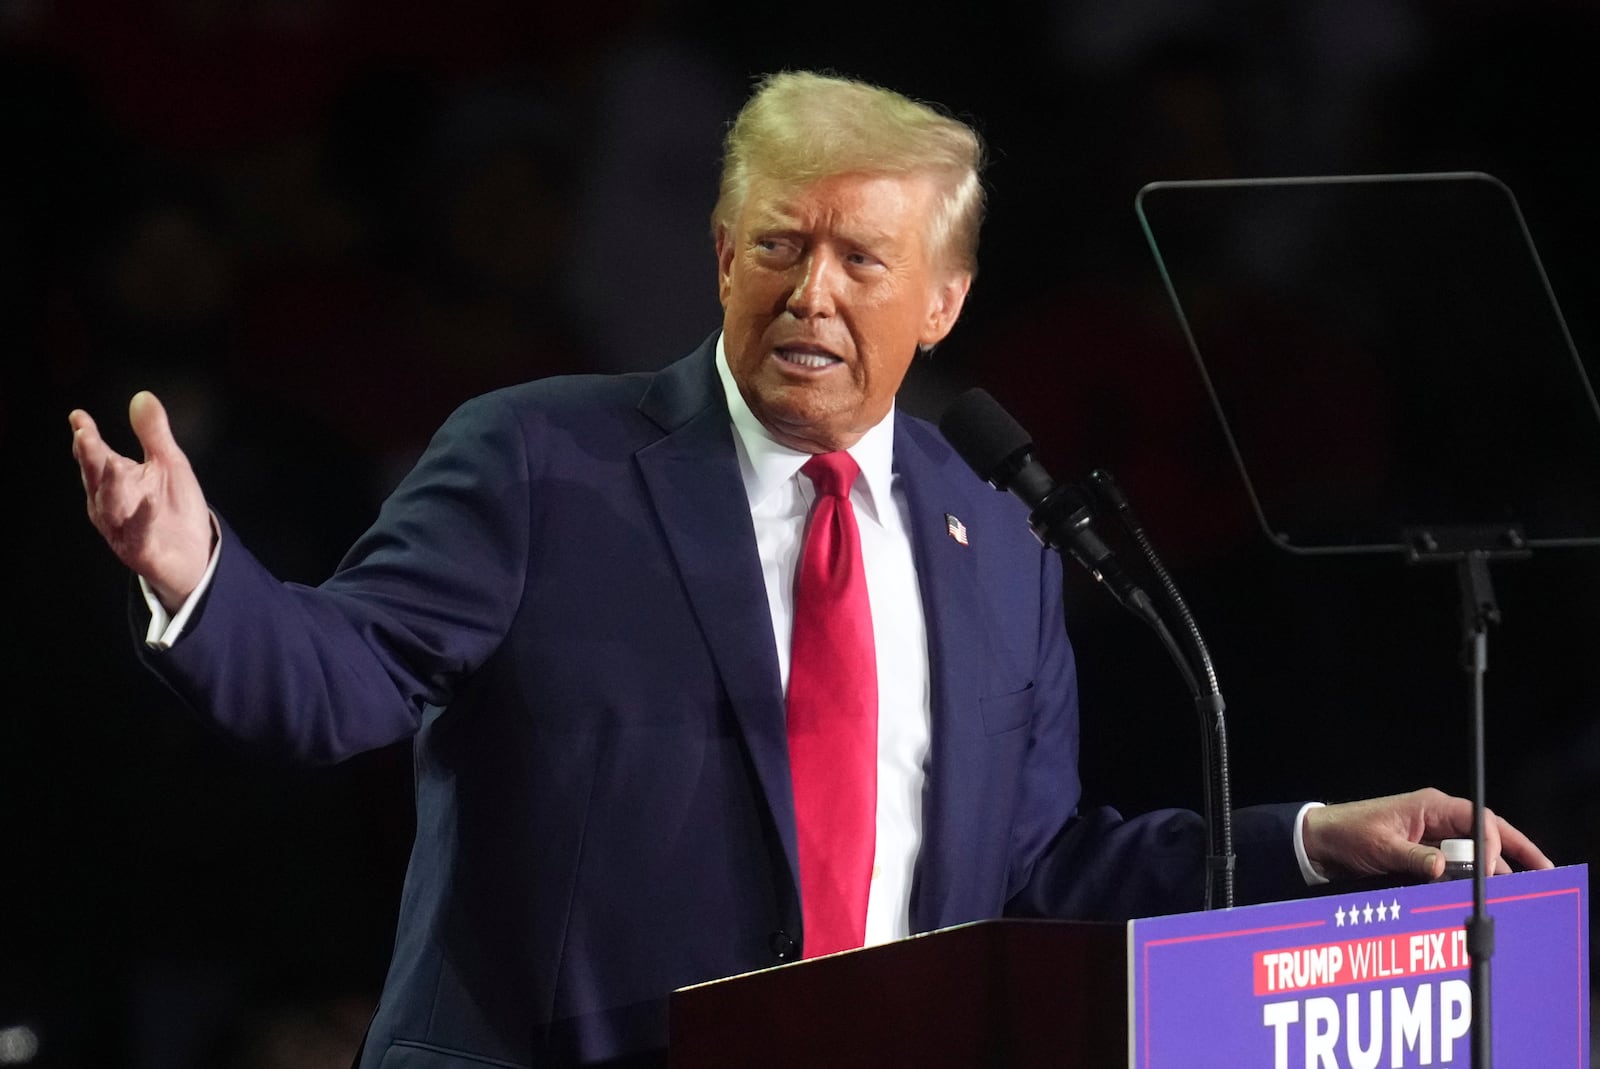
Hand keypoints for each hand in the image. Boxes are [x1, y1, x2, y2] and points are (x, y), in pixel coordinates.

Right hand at [69, 392, 213, 611]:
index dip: (87, 437)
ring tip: (114, 465)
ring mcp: (122, 528)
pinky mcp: (140, 550)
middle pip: (97, 478)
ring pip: (112, 506)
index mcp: (114, 480)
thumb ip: (153, 434)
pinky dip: (142, 518)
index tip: (79, 417)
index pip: (96, 456)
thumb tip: (142, 396)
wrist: (194, 553)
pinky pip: (139, 533)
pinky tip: (149, 502)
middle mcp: (111, 504)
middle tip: (84, 435)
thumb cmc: (174, 506)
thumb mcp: (169, 464)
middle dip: (90, 458)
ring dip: (112, 486)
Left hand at [1302, 787, 1553, 882]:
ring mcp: (1433, 835)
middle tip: (1538, 875)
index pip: (1479, 819)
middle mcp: (1437, 818)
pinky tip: (1481, 891)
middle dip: (1512, 853)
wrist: (1321, 840)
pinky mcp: (1425, 851)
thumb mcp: (1381, 847)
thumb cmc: (1347, 832)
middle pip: (1486, 834)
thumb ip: (1414, 858)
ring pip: (1473, 851)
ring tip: (1512, 891)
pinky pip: (1456, 863)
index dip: (1494, 843)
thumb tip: (1443, 868)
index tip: (1494, 869)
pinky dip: (1469, 876)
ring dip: (1490, 869)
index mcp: (1431, 807)